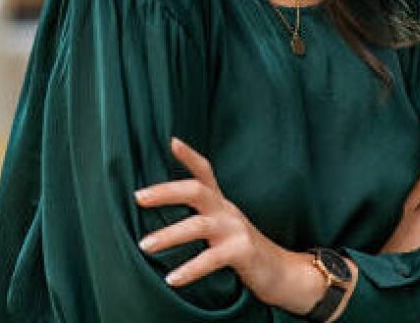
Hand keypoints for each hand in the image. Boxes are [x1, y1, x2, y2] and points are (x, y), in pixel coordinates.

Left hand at [135, 137, 312, 312]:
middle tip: (138, 197)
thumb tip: (162, 214)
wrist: (281, 271)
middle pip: (196, 190)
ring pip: (198, 226)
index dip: (189, 156)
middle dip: (166, 191)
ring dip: (169, 235)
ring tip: (144, 245)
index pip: (205, 171)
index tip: (172, 141)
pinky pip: (211, 259)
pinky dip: (190, 269)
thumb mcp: (222, 225)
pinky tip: (171, 278)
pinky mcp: (242, 252)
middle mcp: (227, 210)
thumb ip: (200, 216)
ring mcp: (235, 229)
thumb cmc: (241, 248)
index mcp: (220, 202)